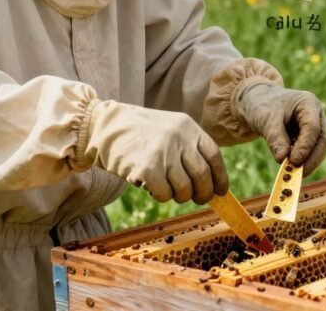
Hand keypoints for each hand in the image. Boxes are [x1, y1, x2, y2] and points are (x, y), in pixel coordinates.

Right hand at [78, 100, 228, 203]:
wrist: (105, 126)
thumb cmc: (139, 134)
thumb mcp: (170, 130)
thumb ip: (188, 149)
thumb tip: (209, 183)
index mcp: (188, 126)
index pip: (214, 155)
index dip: (220, 176)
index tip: (220, 191)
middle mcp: (179, 137)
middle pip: (202, 174)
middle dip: (203, 193)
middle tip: (198, 199)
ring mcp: (163, 151)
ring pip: (184, 188)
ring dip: (179, 197)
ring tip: (168, 190)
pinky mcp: (147, 168)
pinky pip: (164, 194)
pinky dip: (161, 197)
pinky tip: (152, 189)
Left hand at [235, 83, 325, 174]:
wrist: (256, 104)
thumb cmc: (262, 106)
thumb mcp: (265, 120)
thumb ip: (275, 138)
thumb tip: (282, 159)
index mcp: (309, 103)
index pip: (312, 127)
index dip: (305, 146)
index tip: (294, 161)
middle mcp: (316, 115)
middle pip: (322, 140)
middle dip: (312, 159)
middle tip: (297, 173)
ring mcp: (315, 126)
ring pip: (318, 148)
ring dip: (308, 162)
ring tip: (292, 172)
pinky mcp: (308, 138)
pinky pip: (310, 152)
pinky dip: (302, 161)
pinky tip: (290, 168)